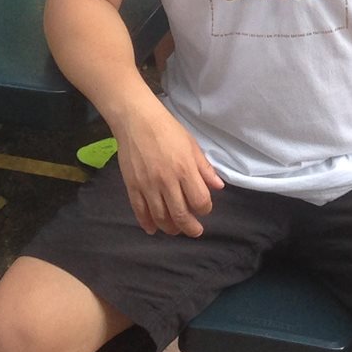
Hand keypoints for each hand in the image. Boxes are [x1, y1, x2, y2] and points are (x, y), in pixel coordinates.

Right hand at [116, 107, 223, 236]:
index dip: (205, 209)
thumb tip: (219, 187)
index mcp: (185, 169)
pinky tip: (153, 229)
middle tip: (195, 231)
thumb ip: (204, 168)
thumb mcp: (192, 145)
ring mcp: (148, 186)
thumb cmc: (168, 130)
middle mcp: (167, 181)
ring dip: (170, 228)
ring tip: (176, 229)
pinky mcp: (132, 186)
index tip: (204, 208)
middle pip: (180, 215)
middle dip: (190, 228)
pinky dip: (147, 223)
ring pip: (160, 217)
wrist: (136, 120)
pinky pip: (140, 211)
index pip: (200, 201)